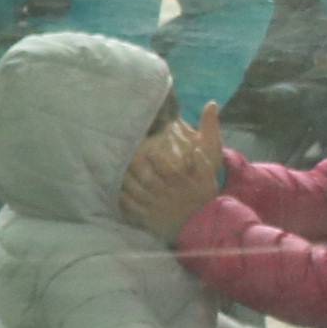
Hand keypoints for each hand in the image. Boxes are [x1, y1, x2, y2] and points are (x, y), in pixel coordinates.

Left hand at [120, 103, 228, 241]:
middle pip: (145, 179)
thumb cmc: (203, 189)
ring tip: (114, 169)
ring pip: (135, 192)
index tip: (144, 147)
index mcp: (183, 179)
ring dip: (123, 180)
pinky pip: (130, 208)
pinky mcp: (148, 218)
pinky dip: (121, 198)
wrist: (202, 222)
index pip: (165, 166)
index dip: (153, 157)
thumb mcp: (211, 162)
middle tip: (122, 155)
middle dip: (132, 167)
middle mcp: (168, 193)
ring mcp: (156, 206)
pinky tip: (115, 189)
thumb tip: (211, 104)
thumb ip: (210, 132)